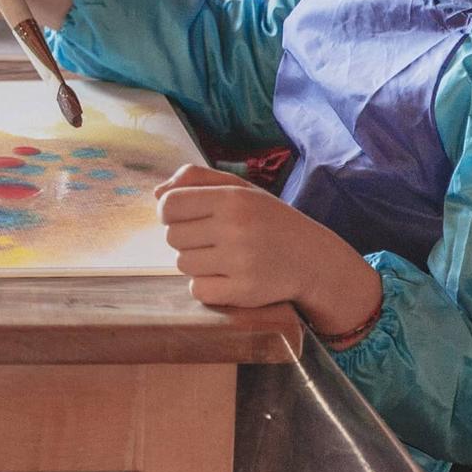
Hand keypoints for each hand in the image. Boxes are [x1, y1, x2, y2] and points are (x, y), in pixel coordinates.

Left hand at [154, 165, 382, 335]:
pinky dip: (207, 287)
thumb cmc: (269, 220)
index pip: (169, 205)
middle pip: (172, 237)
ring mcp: (241, 261)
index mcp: (232, 198)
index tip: (186, 218)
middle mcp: (236, 227)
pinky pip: (198, 290)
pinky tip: (228, 277)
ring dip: (197, 263)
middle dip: (187, 239)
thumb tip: (156, 193)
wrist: (314, 260)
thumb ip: (196, 179)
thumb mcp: (240, 189)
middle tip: (214, 240)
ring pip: (183, 264)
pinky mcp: (244, 291)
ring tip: (224, 257)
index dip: (170, 213)